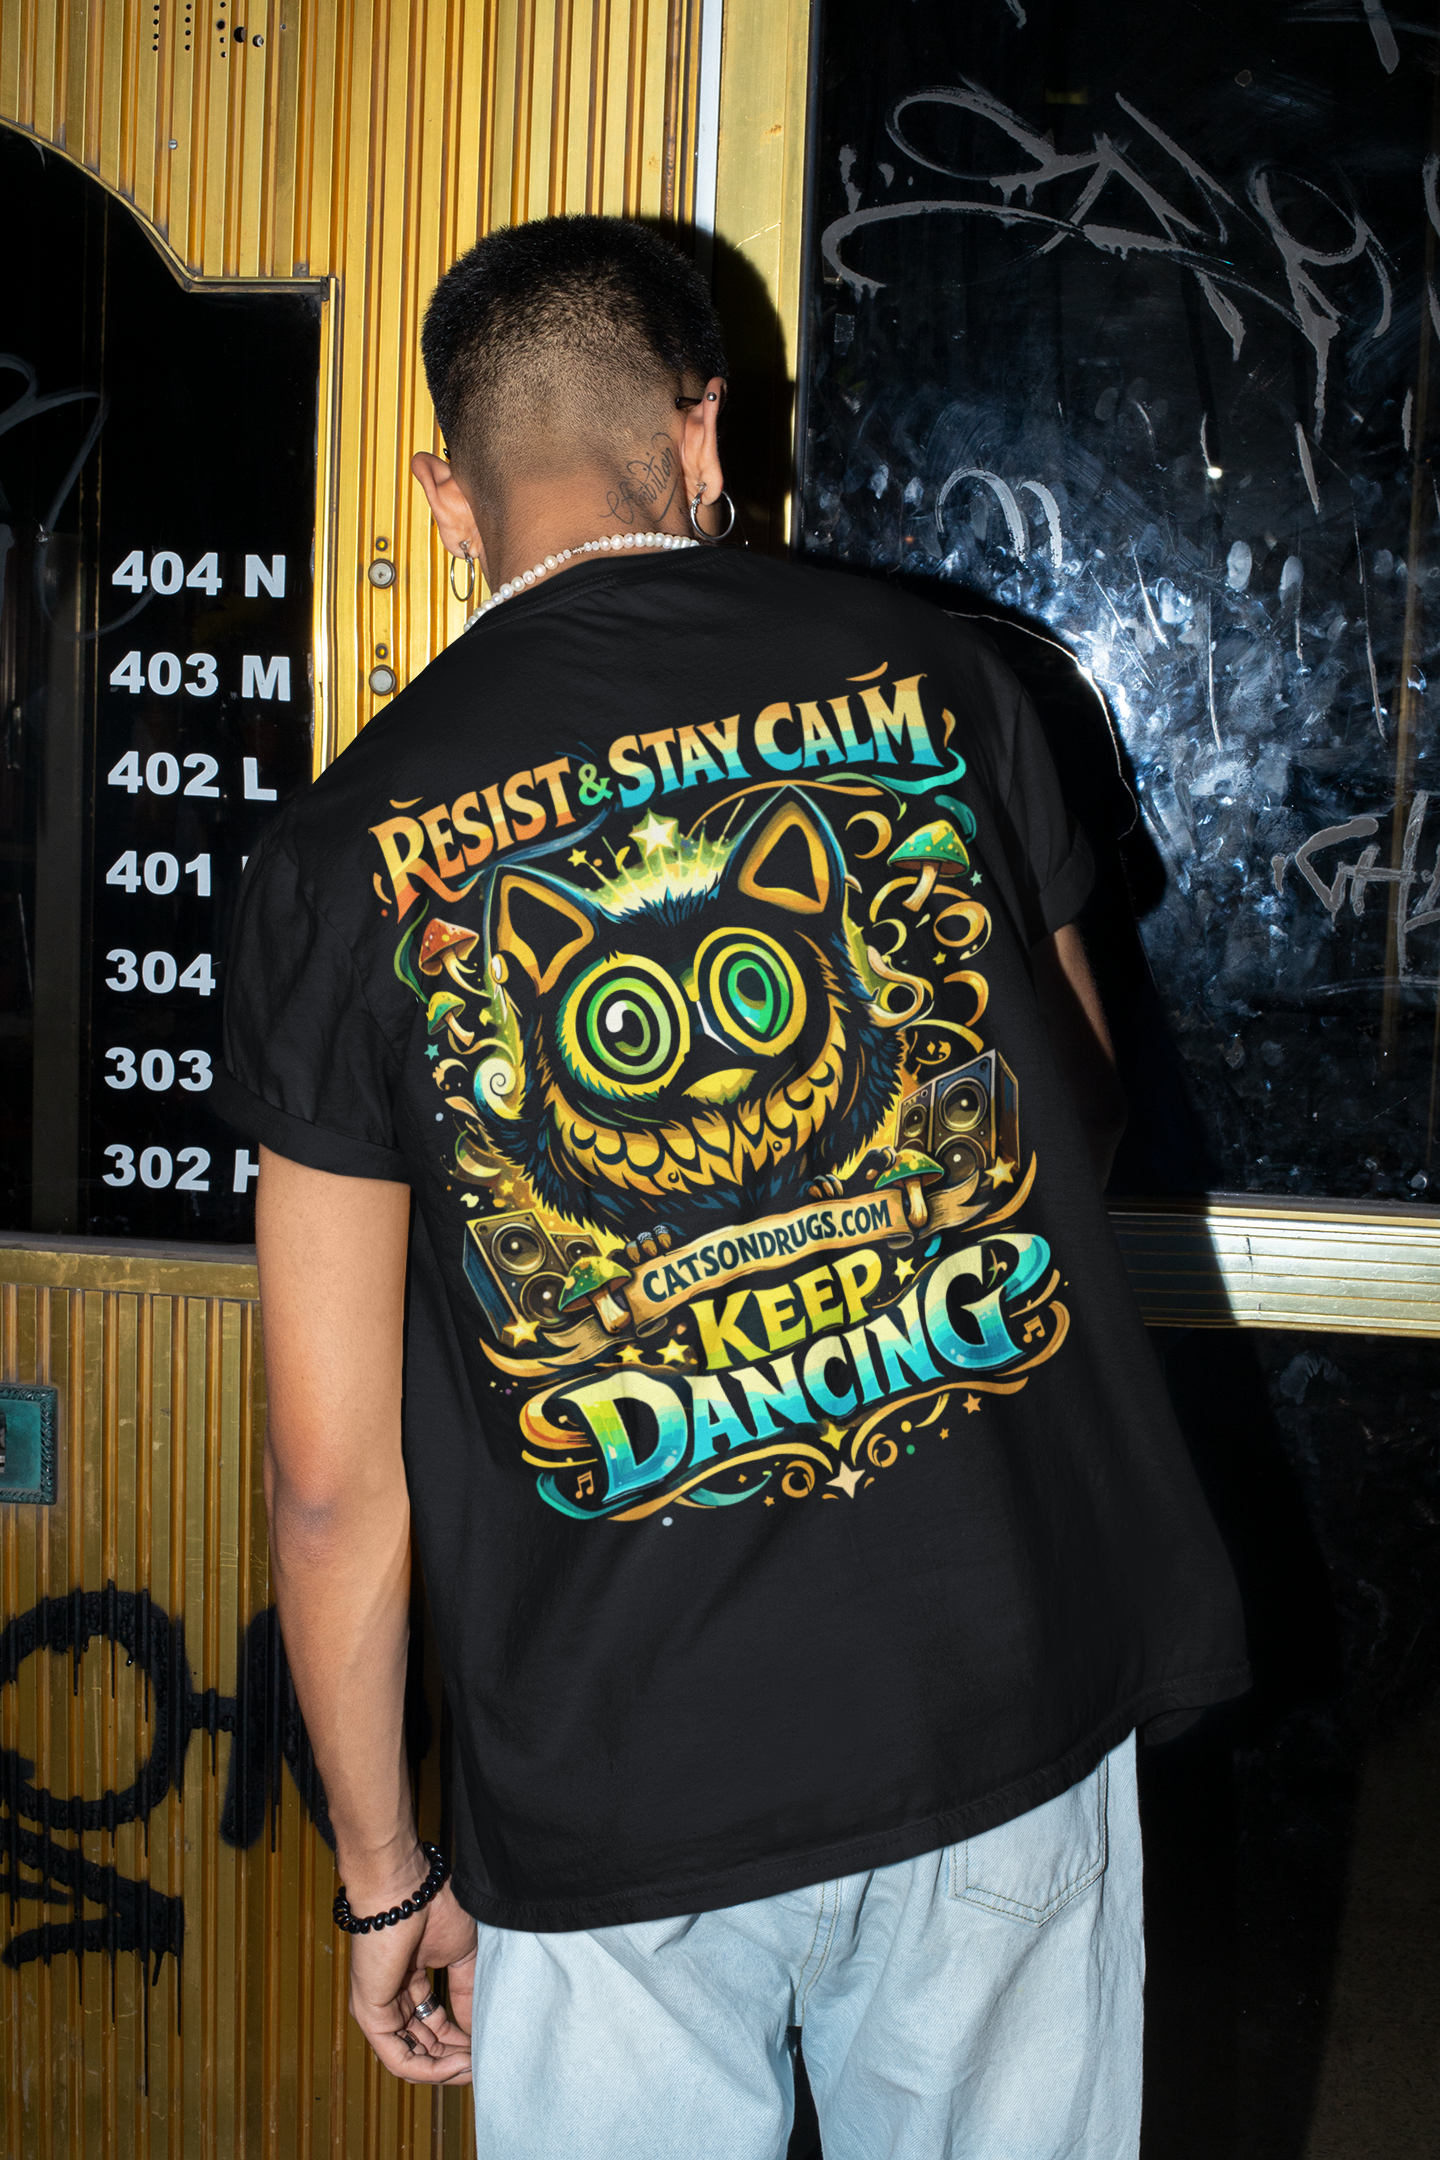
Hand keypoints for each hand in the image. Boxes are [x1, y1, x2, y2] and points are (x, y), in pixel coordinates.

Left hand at [346, 1880, 477, 2084]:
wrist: (405, 1890)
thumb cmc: (432, 1908)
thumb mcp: (461, 1956)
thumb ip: (466, 1995)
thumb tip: (479, 2031)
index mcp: (409, 1981)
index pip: (432, 2024)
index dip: (460, 2041)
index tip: (485, 2048)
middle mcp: (391, 1998)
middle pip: (423, 2044)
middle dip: (454, 2059)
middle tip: (482, 2064)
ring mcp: (378, 2008)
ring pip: (410, 2058)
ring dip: (444, 2069)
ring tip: (473, 2067)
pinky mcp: (370, 2016)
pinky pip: (398, 2058)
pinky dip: (429, 2069)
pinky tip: (456, 2064)